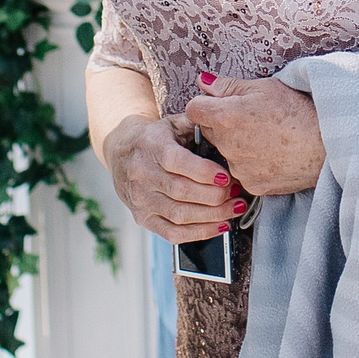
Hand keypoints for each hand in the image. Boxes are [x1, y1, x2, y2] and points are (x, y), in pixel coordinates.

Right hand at [101, 113, 240, 242]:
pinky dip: (200, 233)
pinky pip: (173, 233)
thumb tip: (226, 130)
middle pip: (181, 192)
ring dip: (213, 216)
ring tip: (233, 208)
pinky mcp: (143, 218)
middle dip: (215, 196)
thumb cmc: (156, 139)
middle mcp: (142, 175)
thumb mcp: (173, 124)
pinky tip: (219, 225)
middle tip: (236, 193)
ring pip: (180, 216)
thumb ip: (198, 124)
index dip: (204, 172)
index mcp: (151, 147)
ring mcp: (141, 199)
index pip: (176, 162)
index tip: (227, 176)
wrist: (122, 154)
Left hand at [183, 73, 325, 196]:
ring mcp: (238, 169)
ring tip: (265, 139)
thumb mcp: (265, 87)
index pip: (193, 110)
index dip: (206, 105)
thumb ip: (228, 86)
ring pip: (224, 154)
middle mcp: (226, 145)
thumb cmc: (299, 111)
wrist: (328, 145)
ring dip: (235, 147)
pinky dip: (250, 165)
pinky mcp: (252, 186)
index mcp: (225, 116)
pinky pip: (241, 173)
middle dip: (221, 125)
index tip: (220, 105)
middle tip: (249, 120)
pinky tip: (271, 156)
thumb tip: (203, 83)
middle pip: (208, 132)